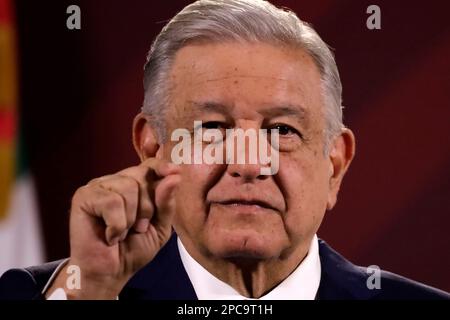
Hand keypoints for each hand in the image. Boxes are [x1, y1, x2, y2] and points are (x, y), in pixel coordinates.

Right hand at [46, 158, 180, 298]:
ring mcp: (98, 186)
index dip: (162, 166)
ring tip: (123, 232)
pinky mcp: (83, 197)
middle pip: (142, 175)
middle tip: (139, 227)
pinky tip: (110, 235)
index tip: (174, 171)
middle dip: (148, 206)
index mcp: (134, 185)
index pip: (150, 165)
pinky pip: (112, 201)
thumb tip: (175, 175)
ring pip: (128, 187)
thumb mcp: (161, 226)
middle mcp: (115, 181)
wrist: (110, 273)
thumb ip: (167, 202)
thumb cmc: (133, 249)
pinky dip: (116, 224)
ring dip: (131, 218)